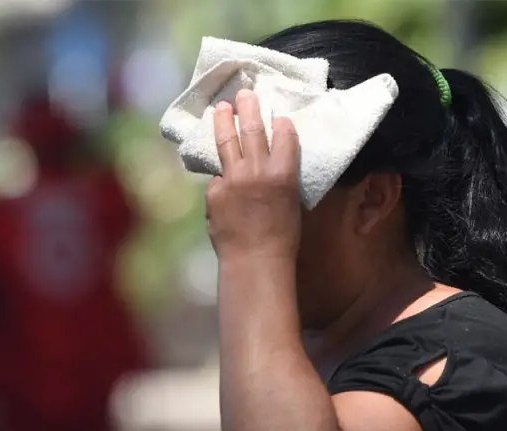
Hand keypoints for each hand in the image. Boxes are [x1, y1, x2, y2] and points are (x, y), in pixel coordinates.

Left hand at [205, 89, 301, 261]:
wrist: (255, 261)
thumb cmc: (282, 238)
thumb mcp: (291, 202)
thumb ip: (279, 178)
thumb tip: (268, 164)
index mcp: (284, 172)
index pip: (284, 134)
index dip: (282, 123)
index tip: (278, 117)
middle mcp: (258, 169)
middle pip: (253, 128)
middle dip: (249, 107)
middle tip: (246, 93)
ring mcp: (233, 178)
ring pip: (227, 140)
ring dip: (225, 119)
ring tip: (223, 106)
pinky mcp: (214, 190)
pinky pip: (217, 177)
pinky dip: (221, 175)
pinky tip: (222, 175)